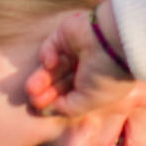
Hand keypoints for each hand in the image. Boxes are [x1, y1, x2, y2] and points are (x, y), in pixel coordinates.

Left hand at [24, 3, 137, 117]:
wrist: (114, 42)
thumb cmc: (107, 75)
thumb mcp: (89, 101)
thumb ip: (68, 107)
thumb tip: (49, 109)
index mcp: (96, 84)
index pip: (71, 95)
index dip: (55, 103)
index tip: (40, 110)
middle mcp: (86, 67)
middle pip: (59, 81)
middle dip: (46, 92)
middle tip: (33, 100)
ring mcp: (75, 50)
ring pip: (52, 67)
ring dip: (41, 78)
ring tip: (31, 88)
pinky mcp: (65, 34)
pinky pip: (50, 47)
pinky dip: (47, 56)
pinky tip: (51, 64)